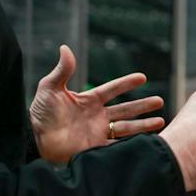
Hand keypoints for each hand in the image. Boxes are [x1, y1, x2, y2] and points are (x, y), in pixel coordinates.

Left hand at [30, 45, 164, 165]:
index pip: (112, 89)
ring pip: (126, 127)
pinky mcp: (95, 148)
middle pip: (125, 109)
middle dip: (142, 105)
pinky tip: (146, 141)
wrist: (34, 139)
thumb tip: (65, 47)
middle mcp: (96, 116)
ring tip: (161, 121)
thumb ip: (62, 70)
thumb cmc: (39, 113)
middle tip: (159, 101)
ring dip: (144, 125)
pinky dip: (132, 143)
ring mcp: (97, 132)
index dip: (127, 83)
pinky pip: (118, 145)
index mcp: (88, 100)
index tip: (143, 77)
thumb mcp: (49, 88)